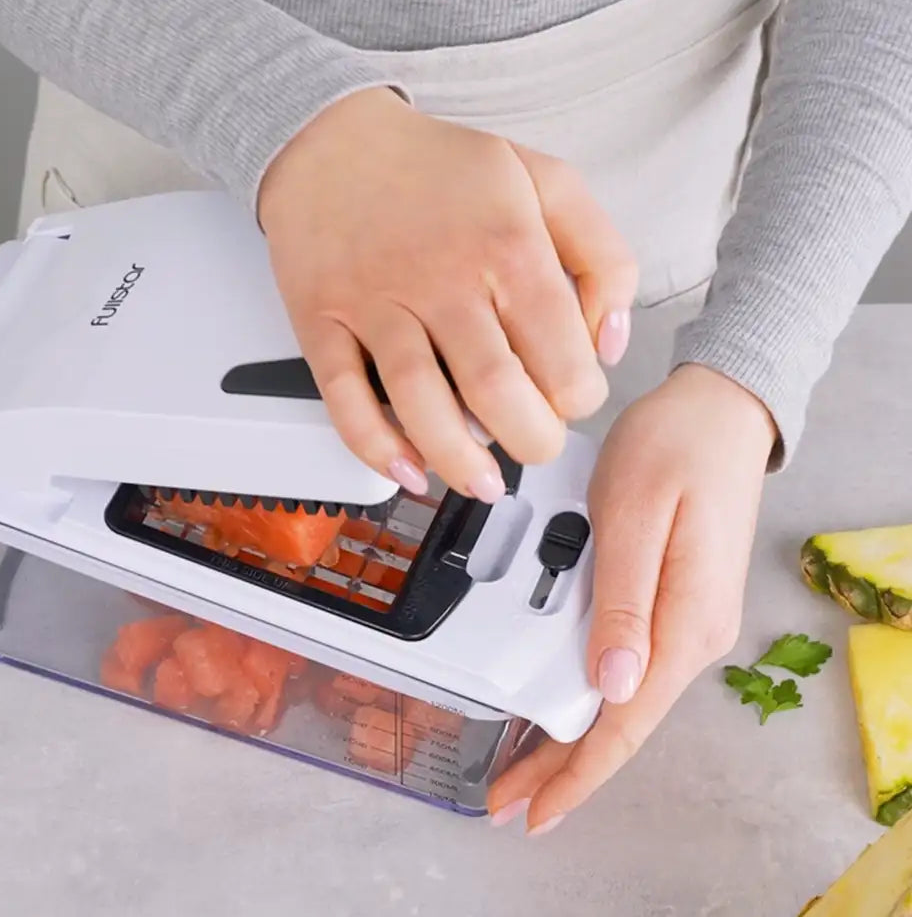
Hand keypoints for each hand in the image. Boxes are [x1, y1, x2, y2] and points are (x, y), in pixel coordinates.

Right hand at [258, 87, 637, 499]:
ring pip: (421, 407)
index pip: (562, 357)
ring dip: (459, 461)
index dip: (578, 399)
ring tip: (482, 479)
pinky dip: (375, 447)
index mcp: (507, 247)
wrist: (330, 140)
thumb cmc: (438, 168)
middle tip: (534, 441)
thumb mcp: (546, 180)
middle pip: (497, 393)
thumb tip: (609, 338)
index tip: (571, 397)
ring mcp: (376, 305)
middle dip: (530, 442)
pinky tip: (405, 467)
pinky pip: (345, 400)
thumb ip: (602, 256)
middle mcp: (442, 280)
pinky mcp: (323, 323)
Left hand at [486, 363, 776, 833]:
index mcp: (685, 622)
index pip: (625, 722)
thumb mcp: (636, 516)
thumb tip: (611, 685)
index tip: (535, 811)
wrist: (718, 410)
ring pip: (617, 696)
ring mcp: (681, 618)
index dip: (577, 773)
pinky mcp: (667, 599)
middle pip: (618, 720)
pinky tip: (555, 697)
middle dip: (560, 765)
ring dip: (567, 730)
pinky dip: (582, 687)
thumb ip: (623, 602)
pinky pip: (619, 659)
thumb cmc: (676, 448)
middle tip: (504, 797)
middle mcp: (690, 632)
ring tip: (518, 761)